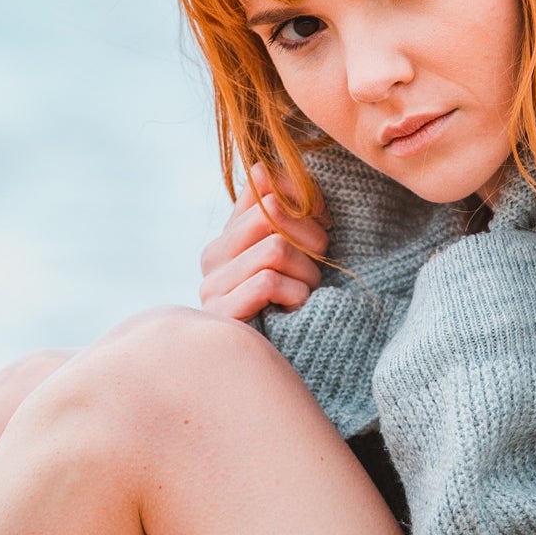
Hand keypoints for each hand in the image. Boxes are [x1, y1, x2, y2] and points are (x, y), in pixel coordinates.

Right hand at [199, 162, 331, 322]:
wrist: (269, 368)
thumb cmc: (291, 304)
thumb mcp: (294, 252)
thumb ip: (283, 211)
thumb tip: (263, 166)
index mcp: (229, 231)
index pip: (263, 181)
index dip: (303, 195)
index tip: (323, 219)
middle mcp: (212, 254)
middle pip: (271, 211)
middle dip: (310, 237)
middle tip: (318, 263)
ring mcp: (212, 284)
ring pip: (276, 248)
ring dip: (306, 273)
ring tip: (305, 292)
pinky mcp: (221, 313)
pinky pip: (268, 283)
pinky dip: (295, 295)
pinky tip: (294, 308)